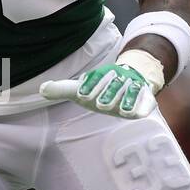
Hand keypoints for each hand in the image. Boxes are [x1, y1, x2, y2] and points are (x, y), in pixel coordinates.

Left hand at [40, 61, 158, 118]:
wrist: (130, 80)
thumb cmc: (101, 89)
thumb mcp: (81, 89)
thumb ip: (62, 89)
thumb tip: (42, 89)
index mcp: (102, 75)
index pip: (96, 78)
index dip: (89, 86)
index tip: (82, 94)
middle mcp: (118, 79)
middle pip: (113, 85)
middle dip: (107, 93)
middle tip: (100, 104)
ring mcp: (133, 88)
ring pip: (131, 91)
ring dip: (126, 99)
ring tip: (122, 111)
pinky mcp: (146, 97)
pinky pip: (147, 101)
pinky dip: (143, 106)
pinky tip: (139, 114)